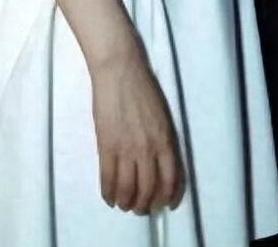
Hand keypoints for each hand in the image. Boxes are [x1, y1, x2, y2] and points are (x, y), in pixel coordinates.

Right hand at [90, 44, 183, 213]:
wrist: (119, 69)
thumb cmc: (141, 86)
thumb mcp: (160, 114)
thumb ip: (161, 138)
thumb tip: (158, 161)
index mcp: (165, 138)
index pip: (171, 177)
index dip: (169, 195)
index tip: (166, 204)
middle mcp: (148, 148)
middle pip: (149, 188)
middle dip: (145, 204)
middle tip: (141, 208)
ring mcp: (126, 148)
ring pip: (128, 189)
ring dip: (126, 202)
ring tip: (124, 204)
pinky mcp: (106, 145)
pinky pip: (108, 178)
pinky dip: (108, 193)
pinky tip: (108, 197)